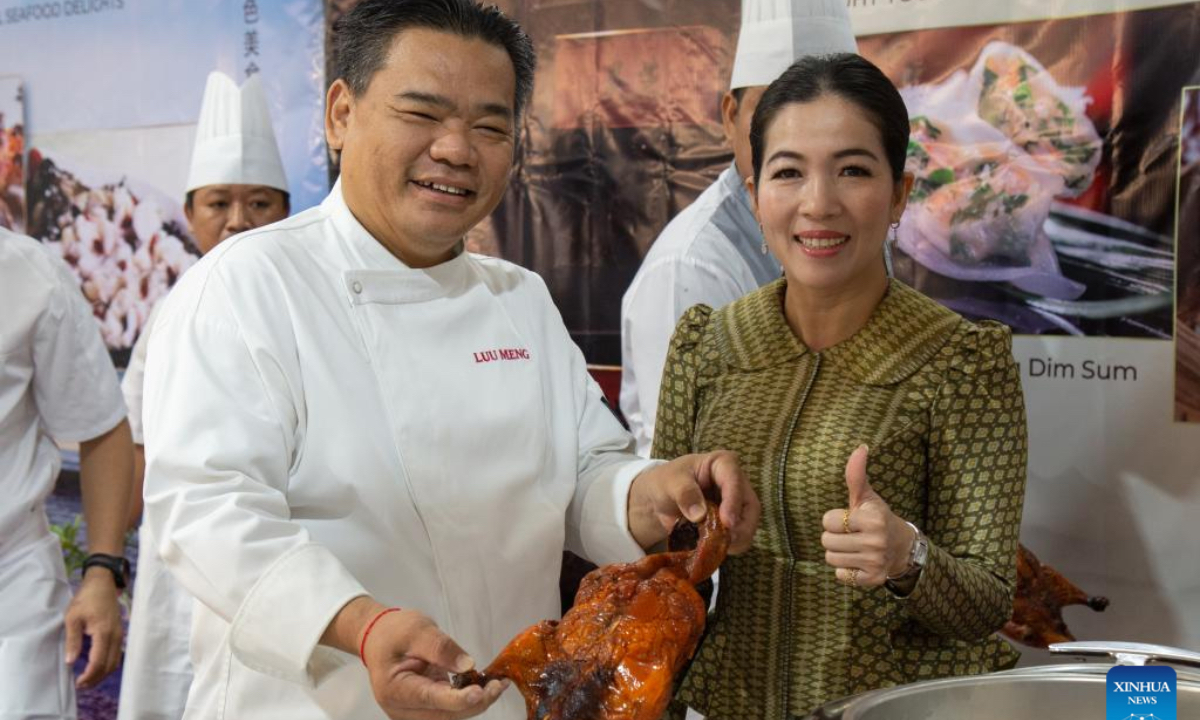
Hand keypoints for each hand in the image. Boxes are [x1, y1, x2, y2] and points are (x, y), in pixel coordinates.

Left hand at [65, 569, 123, 687]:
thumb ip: (73, 640)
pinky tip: (96, 665)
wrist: (103, 583)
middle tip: (81, 684)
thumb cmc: (86, 599)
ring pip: (115, 662)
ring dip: (102, 673)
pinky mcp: (119, 633)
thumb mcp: (73, 618)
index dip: (89, 676)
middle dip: (96, 678)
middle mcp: (115, 636)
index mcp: (104, 633)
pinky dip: (107, 664)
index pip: (98, 662)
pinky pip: (117, 654)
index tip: (77, 682)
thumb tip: (70, 662)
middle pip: (109, 666)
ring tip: (88, 678)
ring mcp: (120, 635)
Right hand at [359, 605, 506, 719]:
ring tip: (497, 684)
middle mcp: (402, 709)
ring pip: (451, 716)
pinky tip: (485, 686)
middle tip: (499, 684)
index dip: (458, 699)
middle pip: (445, 715)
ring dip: (476, 702)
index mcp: (394, 689)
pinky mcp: (425, 709)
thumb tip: (467, 665)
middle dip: (475, 702)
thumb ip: (441, 648)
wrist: (380, 639)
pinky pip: (450, 710)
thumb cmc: (393, 633)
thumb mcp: (417, 630)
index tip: (480, 691)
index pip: (430, 698)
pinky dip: (469, 700)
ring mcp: (413, 713)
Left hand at [628, 451, 760, 552]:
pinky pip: (739, 537)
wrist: (659, 499)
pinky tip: (715, 549)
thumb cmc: (666, 482)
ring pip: (749, 525)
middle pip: (750, 506)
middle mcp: (735, 483)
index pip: (734, 479)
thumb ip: (684, 493)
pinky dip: (730, 546)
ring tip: (717, 548)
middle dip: (741, 526)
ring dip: (737, 539)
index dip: (734, 501)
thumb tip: (700, 515)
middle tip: (727, 541)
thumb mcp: (669, 482)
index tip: (727, 522)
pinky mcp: (732, 523)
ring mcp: (736, 504)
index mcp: (722, 464)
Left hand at [820, 445, 914, 587]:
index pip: (828, 520)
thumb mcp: (867, 497)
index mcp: (872, 518)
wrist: (902, 547)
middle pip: (826, 541)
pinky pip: (840, 576)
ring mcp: (874, 562)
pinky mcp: (872, 579)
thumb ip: (856, 475)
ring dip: (838, 554)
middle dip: (834, 537)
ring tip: (853, 548)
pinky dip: (846, 571)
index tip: (849, 520)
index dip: (835, 520)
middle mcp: (875, 541)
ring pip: (831, 559)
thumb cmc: (877, 518)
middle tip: (851, 535)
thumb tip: (860, 447)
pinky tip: (858, 562)